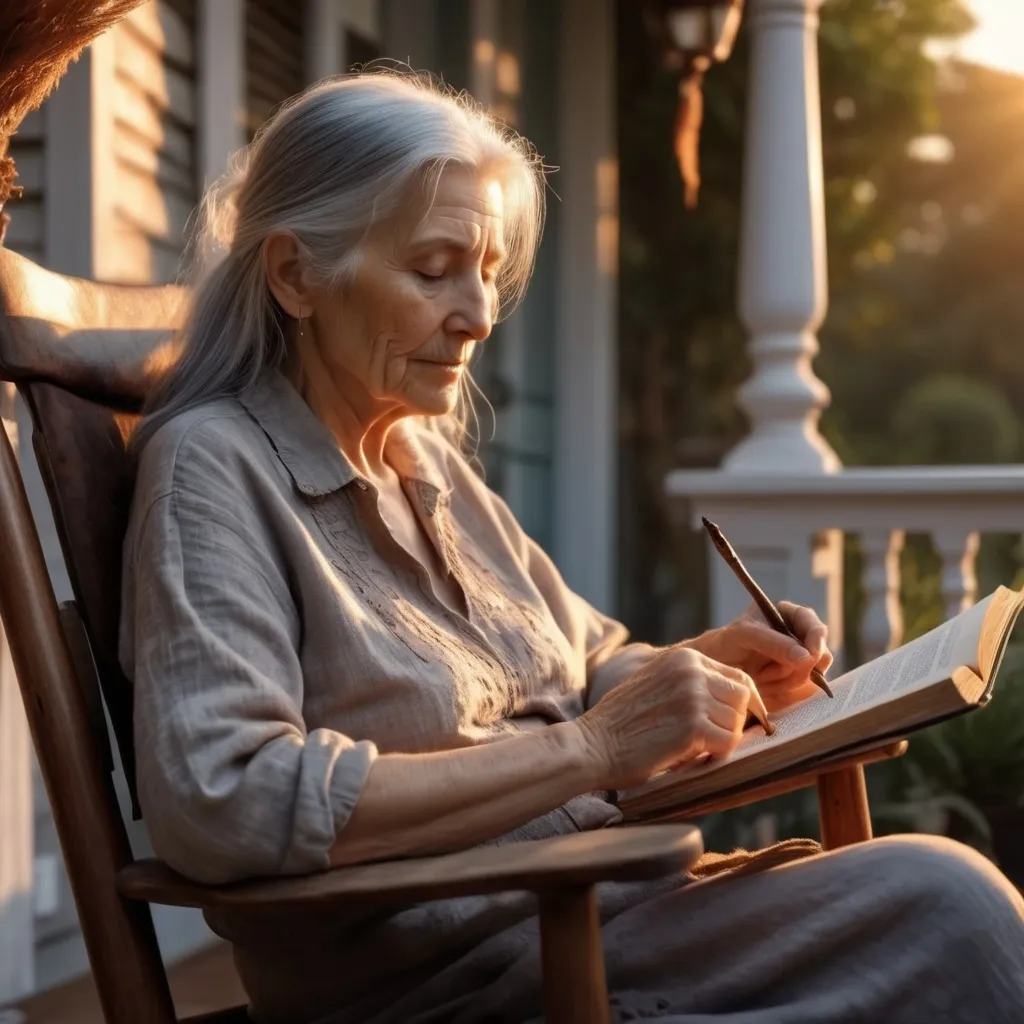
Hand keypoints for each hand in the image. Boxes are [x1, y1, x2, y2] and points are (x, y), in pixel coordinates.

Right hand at [575, 646, 769, 789]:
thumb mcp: (656, 684)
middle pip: (743, 697)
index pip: (737, 677)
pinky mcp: (694, 726)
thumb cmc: (621, 723)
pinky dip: (716, 755)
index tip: (732, 723)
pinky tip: (691, 756)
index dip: (741, 704)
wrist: (592, 744)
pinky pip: (729, 743)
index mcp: (684, 658)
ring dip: (721, 739)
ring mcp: (693, 696)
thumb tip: (735, 702)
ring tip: (692, 747)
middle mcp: (692, 670)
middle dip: (732, 721)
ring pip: (737, 722)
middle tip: (710, 740)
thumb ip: (689, 684)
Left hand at [688, 602, 832, 712]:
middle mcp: (798, 638)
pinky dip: (782, 690)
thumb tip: (807, 656)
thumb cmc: (725, 644)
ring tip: (759, 675)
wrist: (715, 670)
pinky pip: (801, 691)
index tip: (810, 656)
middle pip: (820, 655)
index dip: (817, 640)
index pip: (814, 626)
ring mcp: (798, 662)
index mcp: (788, 616)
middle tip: (769, 670)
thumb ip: (774, 642)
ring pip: (812, 676)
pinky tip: (763, 683)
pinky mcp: (793, 682)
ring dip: (786, 680)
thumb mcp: (744, 636)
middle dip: (798, 667)